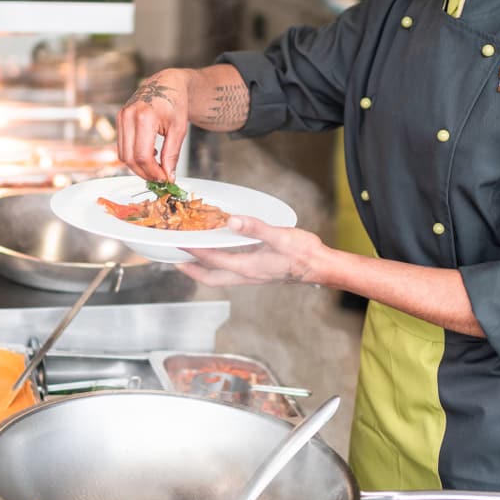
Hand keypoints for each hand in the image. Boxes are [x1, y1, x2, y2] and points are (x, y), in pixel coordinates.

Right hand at [117, 69, 192, 180]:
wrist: (166, 84)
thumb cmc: (175, 102)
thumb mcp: (179, 129)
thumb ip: (171, 154)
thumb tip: (168, 176)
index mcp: (145, 117)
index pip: (143, 155)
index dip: (153, 172)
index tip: (165, 179)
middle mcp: (128, 116)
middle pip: (130, 158)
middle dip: (145, 172)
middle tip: (160, 178)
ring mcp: (121, 117)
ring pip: (123, 154)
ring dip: (138, 167)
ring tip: (156, 168)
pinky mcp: (119, 119)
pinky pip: (122, 146)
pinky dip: (134, 156)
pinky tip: (149, 155)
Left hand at [176, 215, 324, 286]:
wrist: (322, 267)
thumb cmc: (304, 253)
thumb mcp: (279, 236)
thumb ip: (255, 228)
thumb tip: (232, 221)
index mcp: (249, 267)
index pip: (213, 260)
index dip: (194, 252)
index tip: (180, 244)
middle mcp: (248, 275)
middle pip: (212, 278)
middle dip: (193, 271)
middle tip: (177, 262)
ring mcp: (254, 276)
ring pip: (221, 277)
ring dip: (205, 269)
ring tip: (193, 259)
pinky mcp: (260, 273)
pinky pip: (232, 273)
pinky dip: (220, 266)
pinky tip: (223, 255)